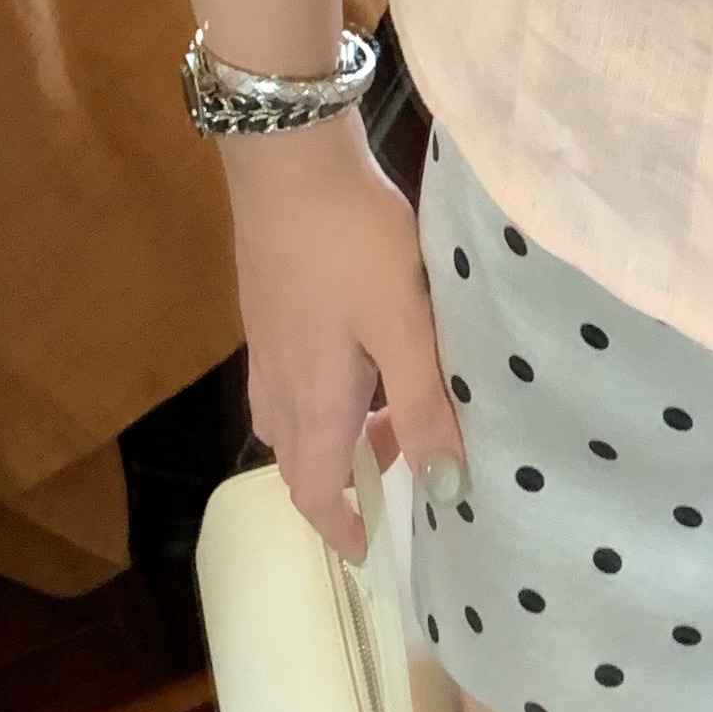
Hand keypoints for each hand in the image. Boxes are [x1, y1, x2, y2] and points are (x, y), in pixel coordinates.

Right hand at [221, 118, 463, 566]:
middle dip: (341, 480)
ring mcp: (267, 343)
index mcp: (314, 398)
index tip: (364, 550)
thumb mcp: (405, 326)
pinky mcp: (268, 309)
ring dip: (335, 434)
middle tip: (392, 476)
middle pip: (298, 458)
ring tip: (391, 415)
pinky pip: (289, 379)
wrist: (289, 161)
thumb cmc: (353, 243)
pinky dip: (323, 395)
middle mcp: (280, 381)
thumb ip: (425, 406)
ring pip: (293, 417)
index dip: (336, 526)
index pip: (313, 488)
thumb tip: (444, 487)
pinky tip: (363, 356)